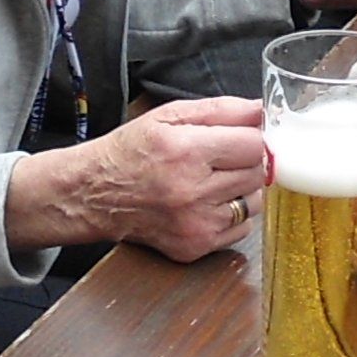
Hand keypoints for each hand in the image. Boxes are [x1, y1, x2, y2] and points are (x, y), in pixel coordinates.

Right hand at [10, 97, 268, 260]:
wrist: (94, 194)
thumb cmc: (131, 151)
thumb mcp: (169, 116)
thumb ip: (220, 110)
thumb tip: (262, 110)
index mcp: (186, 151)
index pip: (254, 145)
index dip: (250, 138)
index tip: (239, 139)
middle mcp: (192, 191)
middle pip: (256, 173)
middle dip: (244, 163)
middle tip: (221, 159)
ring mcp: (195, 223)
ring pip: (254, 202)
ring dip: (241, 190)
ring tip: (211, 182)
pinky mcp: (195, 246)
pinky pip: (241, 229)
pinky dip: (230, 215)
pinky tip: (204, 204)